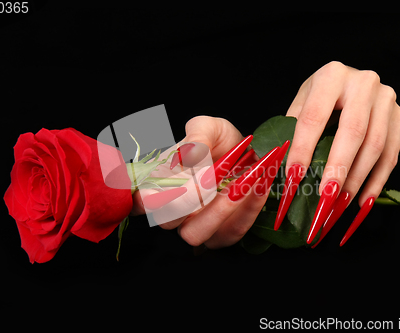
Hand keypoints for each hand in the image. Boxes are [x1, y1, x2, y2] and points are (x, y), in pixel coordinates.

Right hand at [131, 116, 284, 248]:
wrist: (250, 153)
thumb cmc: (219, 142)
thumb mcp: (209, 127)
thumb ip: (198, 135)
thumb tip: (188, 155)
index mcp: (159, 185)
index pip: (140, 202)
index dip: (150, 197)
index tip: (175, 178)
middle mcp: (173, 211)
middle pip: (166, 221)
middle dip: (188, 200)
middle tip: (212, 177)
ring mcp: (197, 226)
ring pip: (195, 234)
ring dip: (218, 210)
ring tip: (241, 183)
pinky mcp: (223, 234)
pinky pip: (231, 232)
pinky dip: (247, 210)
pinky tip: (259, 185)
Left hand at [279, 61, 399, 244]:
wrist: (352, 81)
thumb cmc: (321, 96)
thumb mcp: (302, 103)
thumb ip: (291, 130)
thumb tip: (277, 168)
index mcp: (332, 75)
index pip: (314, 117)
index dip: (303, 149)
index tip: (293, 178)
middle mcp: (364, 83)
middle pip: (352, 132)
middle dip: (337, 168)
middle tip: (324, 197)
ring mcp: (386, 99)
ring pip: (375, 146)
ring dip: (357, 180)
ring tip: (339, 204)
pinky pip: (391, 155)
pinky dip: (376, 182)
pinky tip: (362, 201)